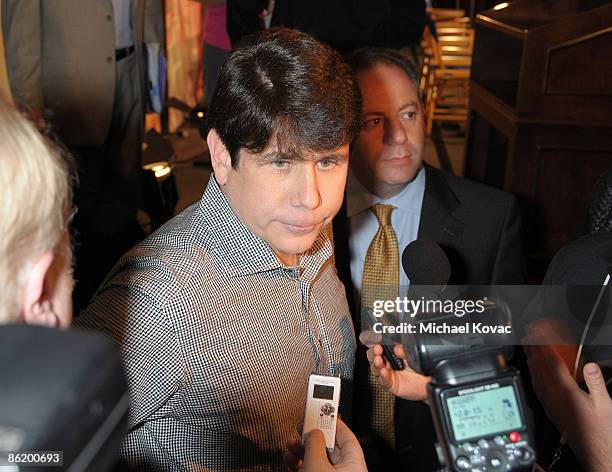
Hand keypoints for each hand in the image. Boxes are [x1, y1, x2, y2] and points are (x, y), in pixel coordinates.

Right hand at [284, 419, 366, 471]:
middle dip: (314, 436)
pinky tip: (290, 457)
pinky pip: (311, 469)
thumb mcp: (317, 463)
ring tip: (292, 442)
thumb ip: (315, 444)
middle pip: (330, 447)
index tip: (325, 411)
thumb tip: (313, 432)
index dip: (335, 421)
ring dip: (303, 449)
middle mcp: (346, 471)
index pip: (347, 436)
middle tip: (304, 425)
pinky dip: (299, 462)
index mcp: (354, 465)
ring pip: (317, 459)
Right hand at [359, 330, 429, 401]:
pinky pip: (383, 381)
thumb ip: (404, 350)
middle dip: (373, 352)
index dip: (372, 340)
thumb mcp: (412, 353)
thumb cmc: (419, 365)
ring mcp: (387, 372)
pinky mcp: (390, 384)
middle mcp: (386, 361)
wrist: (428, 379)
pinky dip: (383, 376)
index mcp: (389, 350)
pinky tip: (384, 372)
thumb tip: (396, 348)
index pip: (376, 343)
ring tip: (378, 360)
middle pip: (372, 355)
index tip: (375, 337)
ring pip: (375, 368)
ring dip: (376, 364)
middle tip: (377, 349)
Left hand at [527, 345, 611, 471]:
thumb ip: (596, 384)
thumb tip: (590, 366)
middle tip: (528, 334)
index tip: (538, 333)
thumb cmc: (601, 433)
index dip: (544, 346)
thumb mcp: (605, 406)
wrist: (596, 454)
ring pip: (536, 376)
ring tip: (527, 347)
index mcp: (566, 393)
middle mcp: (553, 397)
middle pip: (539, 368)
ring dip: (531, 359)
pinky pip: (537, 387)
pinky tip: (533, 371)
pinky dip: (533, 374)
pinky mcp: (550, 410)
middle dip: (533, 349)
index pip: (552, 364)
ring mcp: (549, 404)